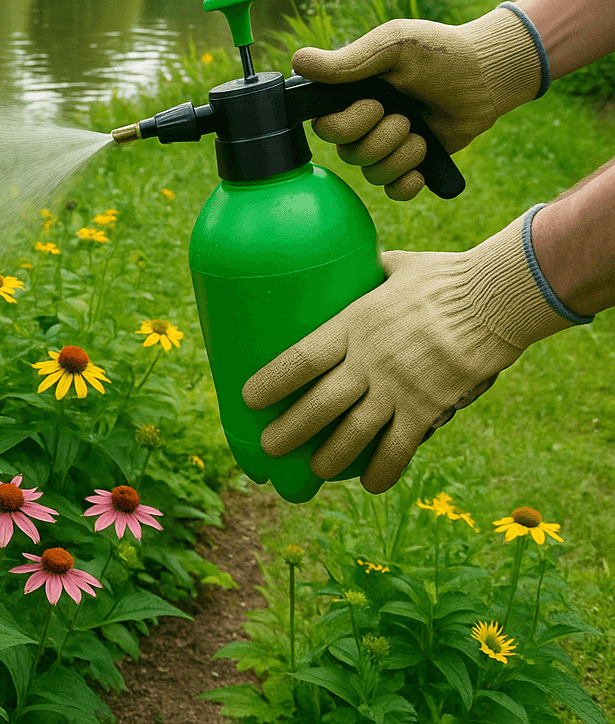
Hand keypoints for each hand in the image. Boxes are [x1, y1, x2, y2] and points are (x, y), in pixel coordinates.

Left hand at [241, 211, 574, 492]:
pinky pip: (399, 448)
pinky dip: (383, 470)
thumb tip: (362, 258)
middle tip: (270, 448)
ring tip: (314, 471)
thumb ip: (373, 271)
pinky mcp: (428, 409)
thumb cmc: (444, 276)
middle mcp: (369, 361)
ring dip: (329, 458)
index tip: (249, 400)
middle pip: (319, 405)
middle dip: (290, 432)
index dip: (272, 382)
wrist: (495, 299)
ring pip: (353, 434)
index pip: (300, 358)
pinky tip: (371, 485)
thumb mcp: (397, 266)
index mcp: (353, 324)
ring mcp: (398, 388)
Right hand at [292, 4, 547, 199]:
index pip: (323, 128)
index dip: (347, 124)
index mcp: (351, 96)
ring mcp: (388, 146)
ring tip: (422, 134)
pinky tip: (421, 169)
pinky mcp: (412, 163)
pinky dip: (406, 184)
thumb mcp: (393, 46)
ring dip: (401, 155)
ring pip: (372, 174)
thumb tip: (297, 61)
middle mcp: (363, 124)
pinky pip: (393, 191)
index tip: (376, 103)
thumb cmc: (439, 52)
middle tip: (404, 115)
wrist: (487, 74)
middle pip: (347, 155)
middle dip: (380, 138)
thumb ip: (348, 60)